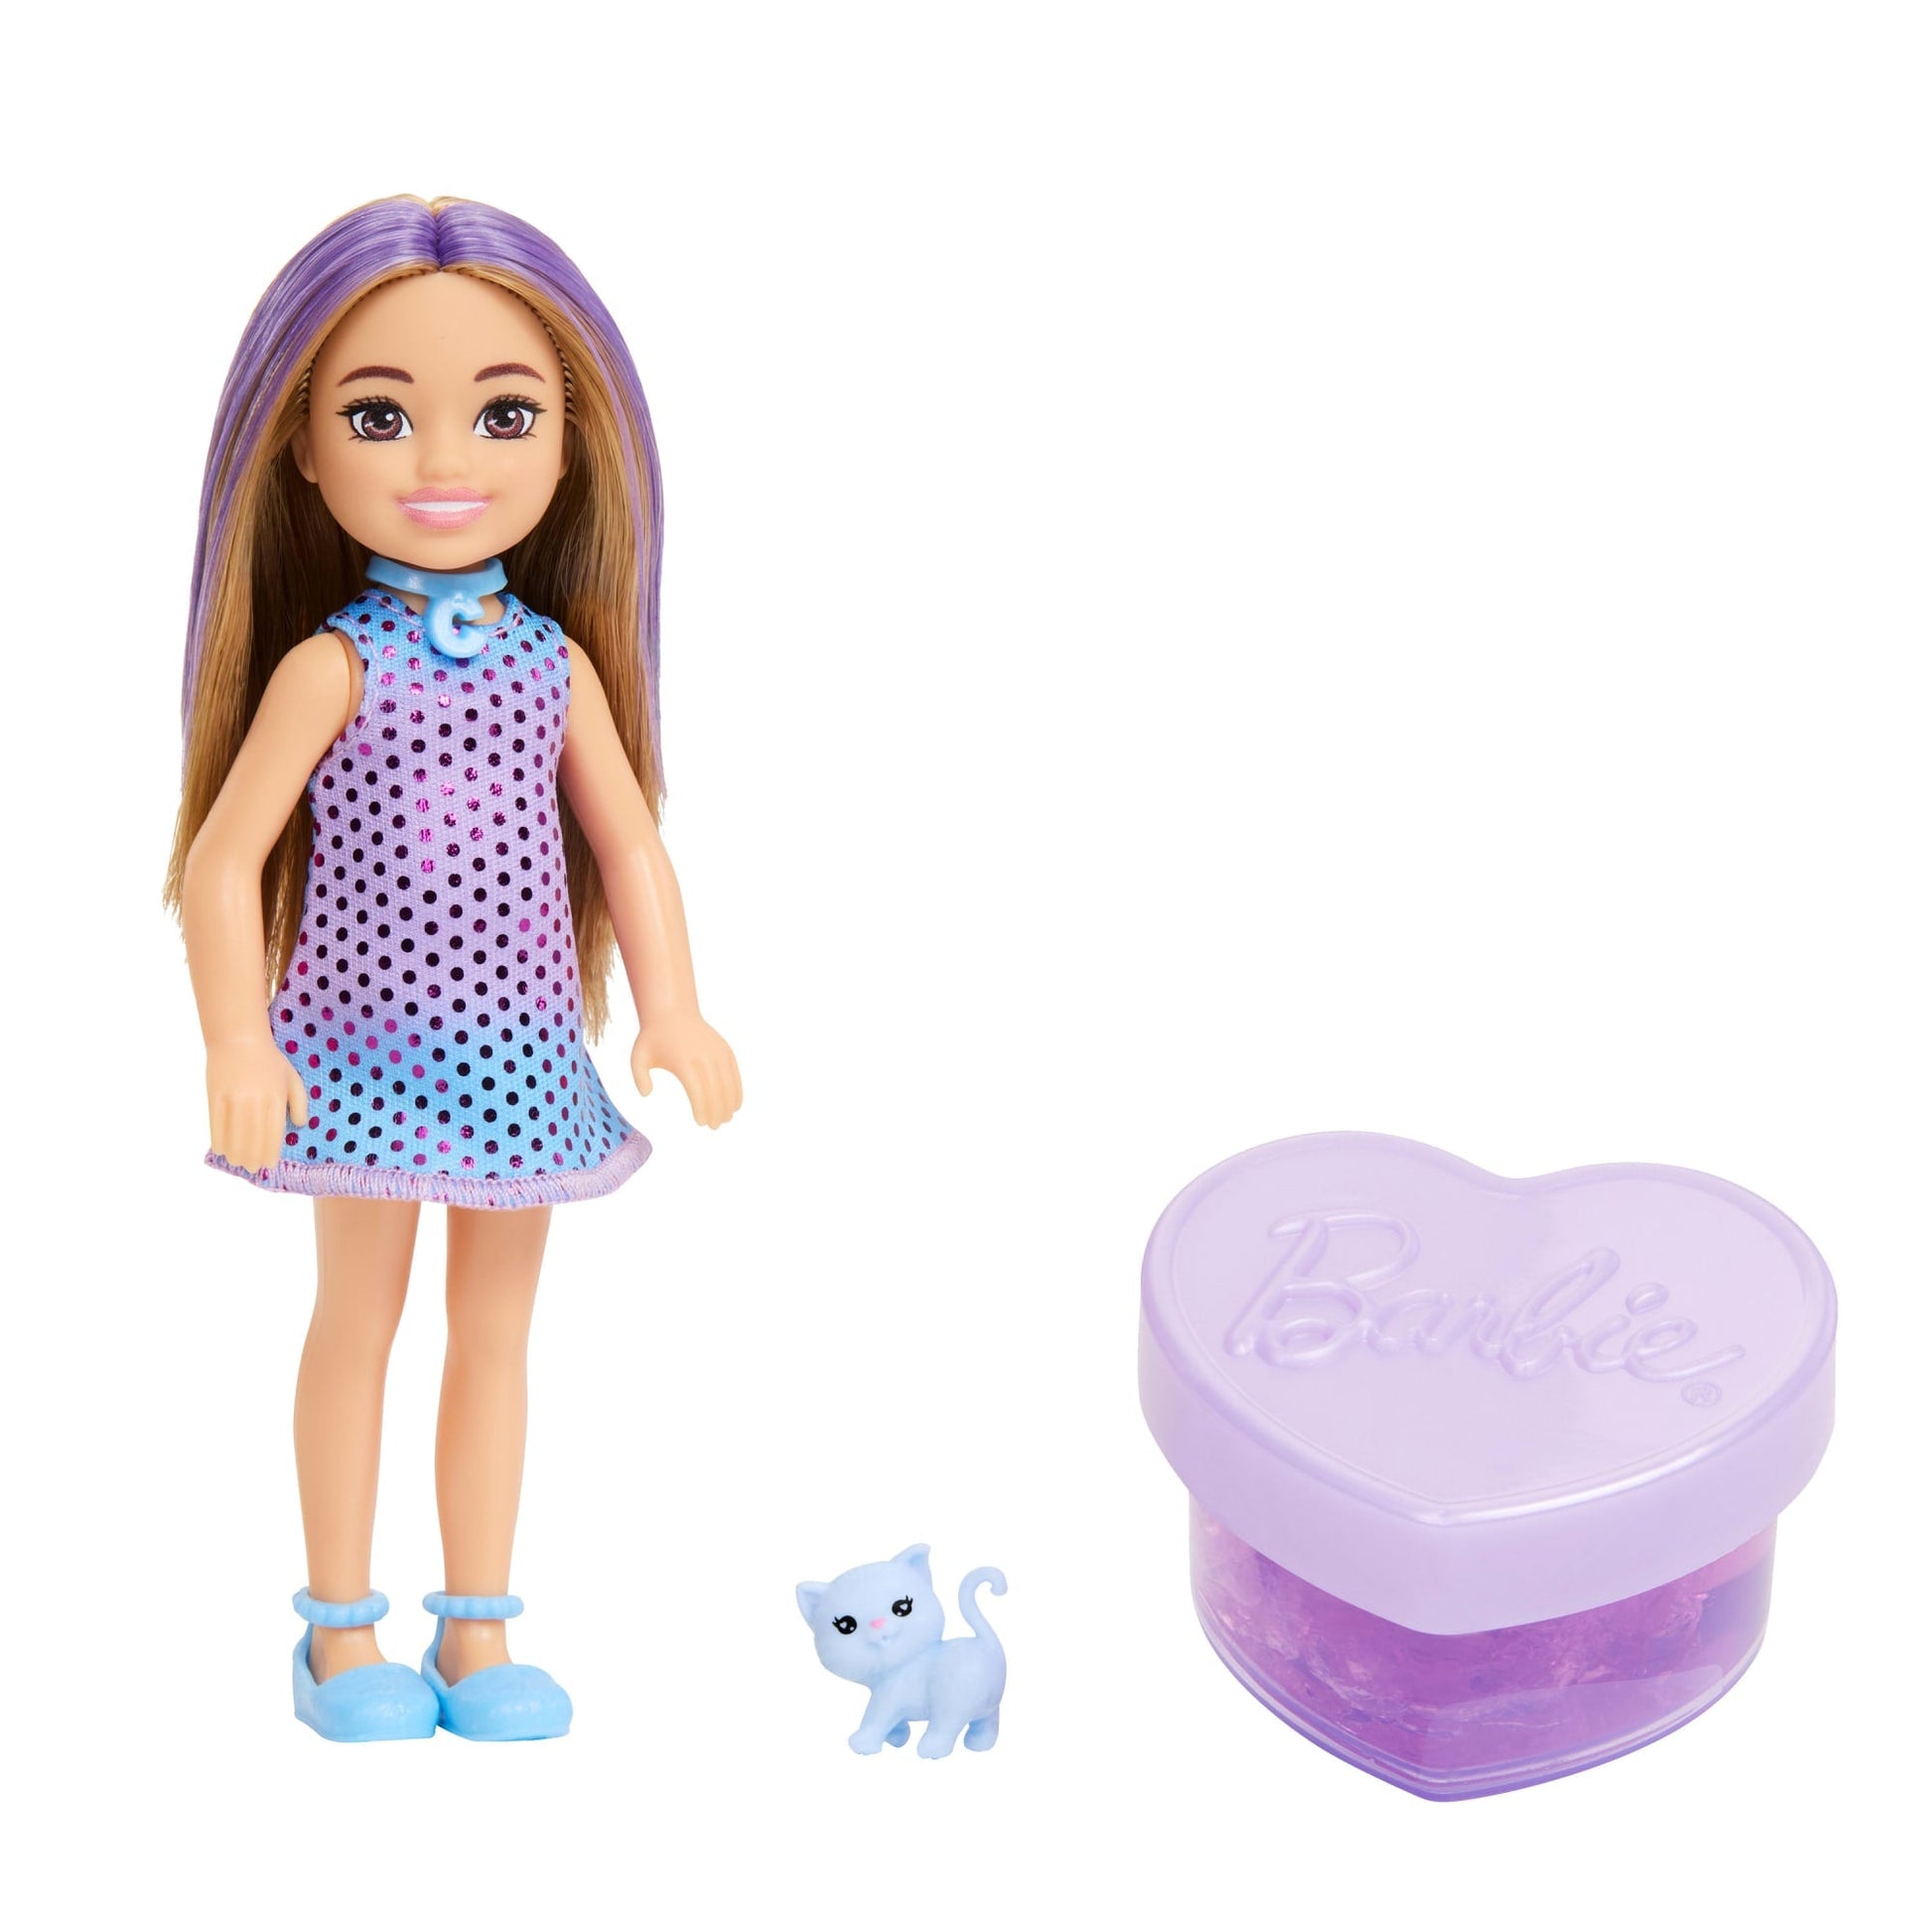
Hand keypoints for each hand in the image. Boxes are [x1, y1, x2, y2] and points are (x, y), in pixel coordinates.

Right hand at [206, 1037, 309, 1171]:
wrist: (239, 1040)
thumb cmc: (269, 1060)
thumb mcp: (292, 1078)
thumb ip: (300, 1103)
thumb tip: (301, 1125)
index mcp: (276, 1099)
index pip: (274, 1134)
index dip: (270, 1152)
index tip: (269, 1163)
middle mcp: (255, 1102)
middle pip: (254, 1139)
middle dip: (254, 1158)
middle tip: (253, 1167)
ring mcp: (234, 1100)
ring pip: (235, 1136)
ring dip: (237, 1154)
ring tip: (239, 1162)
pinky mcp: (215, 1097)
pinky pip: (216, 1126)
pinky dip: (219, 1141)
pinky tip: (222, 1150)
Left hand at [630, 1013, 741, 1127]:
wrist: (672, 1012)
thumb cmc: (653, 1038)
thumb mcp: (638, 1057)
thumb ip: (639, 1077)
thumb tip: (646, 1094)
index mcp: (683, 1061)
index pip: (697, 1091)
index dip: (702, 1109)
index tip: (701, 1122)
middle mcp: (703, 1057)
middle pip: (715, 1090)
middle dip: (717, 1111)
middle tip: (714, 1126)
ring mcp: (716, 1052)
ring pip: (728, 1083)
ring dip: (729, 1103)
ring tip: (726, 1119)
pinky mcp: (724, 1050)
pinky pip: (734, 1073)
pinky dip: (737, 1089)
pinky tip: (736, 1104)